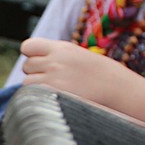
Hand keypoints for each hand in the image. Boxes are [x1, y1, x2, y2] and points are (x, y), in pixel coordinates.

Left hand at [18, 39, 144, 137]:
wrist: (117, 88)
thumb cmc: (98, 74)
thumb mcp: (77, 56)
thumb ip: (55, 56)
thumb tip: (30, 62)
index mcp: (61, 48)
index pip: (27, 46)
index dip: (30, 55)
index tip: (40, 62)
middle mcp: (55, 60)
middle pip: (27, 66)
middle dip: (35, 73)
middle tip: (55, 80)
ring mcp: (53, 77)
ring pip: (27, 81)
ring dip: (36, 87)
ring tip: (56, 90)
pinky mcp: (54, 93)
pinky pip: (32, 95)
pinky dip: (38, 98)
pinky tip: (54, 98)